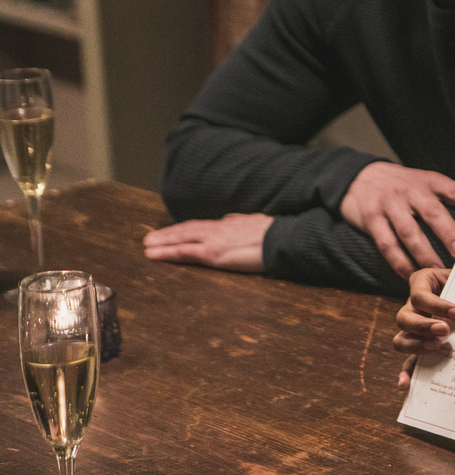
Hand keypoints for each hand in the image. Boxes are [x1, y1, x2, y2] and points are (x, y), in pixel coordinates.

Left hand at [143, 213, 273, 272]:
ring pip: (182, 238)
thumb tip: (235, 221)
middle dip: (169, 233)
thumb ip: (246, 224)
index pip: (204, 225)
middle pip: (189, 229)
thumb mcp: (262, 224)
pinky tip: (153, 254)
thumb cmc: (279, 235)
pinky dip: (167, 252)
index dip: (187, 228)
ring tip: (147, 244)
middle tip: (150, 238)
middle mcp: (220, 227)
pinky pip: (184, 252)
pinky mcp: (213, 253)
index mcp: (233, 223)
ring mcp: (215, 239)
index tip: (176, 231)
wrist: (285, 239)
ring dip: (163, 241)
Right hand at [340, 162, 454, 278]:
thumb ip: (446, 200)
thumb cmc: (403, 186)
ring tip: (438, 273)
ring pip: (410, 233)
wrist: (361, 177)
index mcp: (431, 181)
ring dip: (425, 255)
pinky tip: (410, 275)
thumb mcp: (425, 184)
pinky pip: (387, 244)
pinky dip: (400, 262)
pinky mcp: (372, 218)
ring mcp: (390, 203)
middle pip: (433, 213)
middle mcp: (412, 190)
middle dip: (449, 235)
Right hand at [393, 267, 454, 387]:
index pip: (420, 296)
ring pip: (400, 340)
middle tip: (446, 331)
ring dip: (417, 347)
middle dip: (424, 326)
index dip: (438, 306)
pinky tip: (407, 384)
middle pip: (404, 318)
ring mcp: (413, 328)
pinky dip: (406, 373)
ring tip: (439, 348)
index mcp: (423, 282)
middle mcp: (412, 306)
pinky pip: (407, 361)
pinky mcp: (420, 347)